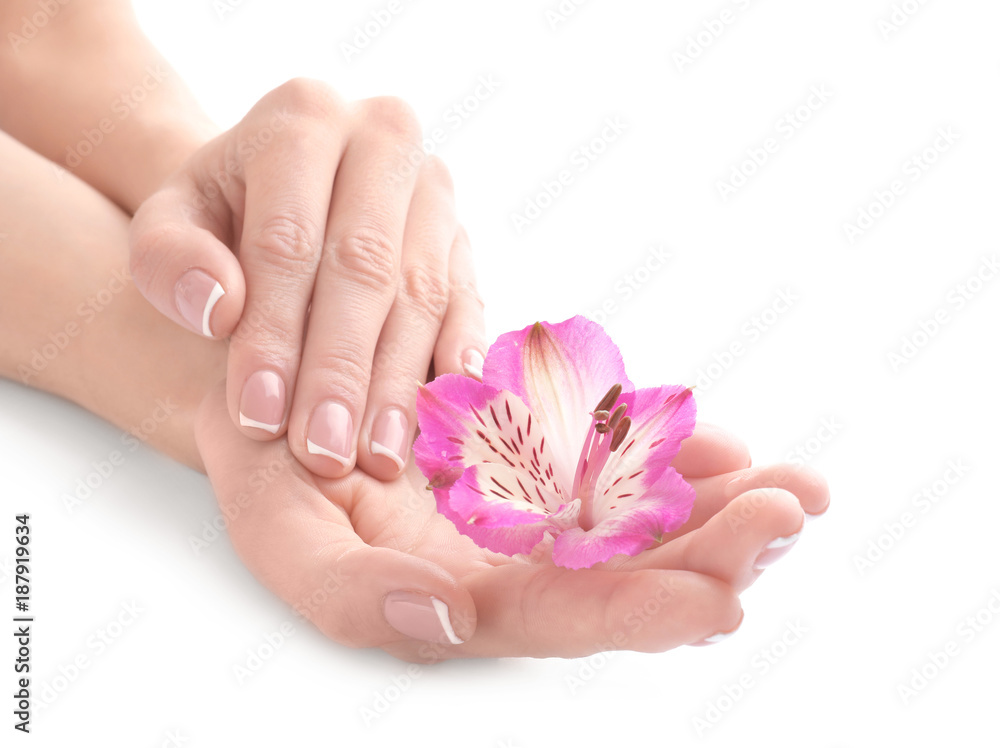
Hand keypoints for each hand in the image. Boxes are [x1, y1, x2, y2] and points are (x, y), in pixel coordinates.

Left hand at [130, 79, 484, 480]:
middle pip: (363, 266)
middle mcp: (382, 137)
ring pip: (420, 290)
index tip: (259, 417)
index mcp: (302, 118)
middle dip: (341, 369)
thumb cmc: (221, 219)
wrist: (283, 194)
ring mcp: (433, 187)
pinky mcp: (464, 235)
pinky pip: (467, 299)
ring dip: (398, 380)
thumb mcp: (170, 224)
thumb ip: (168, 258)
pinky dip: (457, 356)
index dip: (274, 334)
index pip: (287, 240)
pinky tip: (445, 406)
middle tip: (324, 452)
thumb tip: (220, 306)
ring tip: (376, 455)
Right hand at [196, 383, 828, 660]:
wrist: (278, 388)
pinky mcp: (537, 446)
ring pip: (637, 516)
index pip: (559, 616)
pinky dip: (667, 448)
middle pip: (625, 572)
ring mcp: (527, 500)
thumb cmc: (267, 463)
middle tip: (790, 514)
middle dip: (713, 551)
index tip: (722, 597)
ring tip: (795, 488)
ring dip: (716, 503)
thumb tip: (446, 617)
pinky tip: (715, 442)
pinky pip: (614, 453)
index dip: (639, 610)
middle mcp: (503, 558)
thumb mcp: (274, 527)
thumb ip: (346, 592)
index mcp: (451, 594)